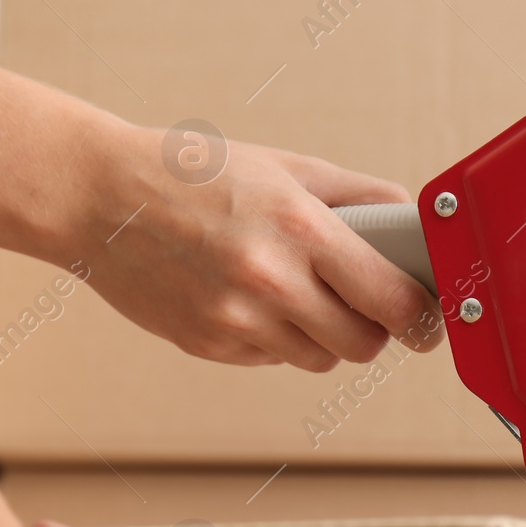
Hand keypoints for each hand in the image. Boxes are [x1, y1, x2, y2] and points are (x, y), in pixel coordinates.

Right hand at [78, 125, 442, 372]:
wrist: (98, 198)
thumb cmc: (196, 174)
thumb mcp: (287, 168)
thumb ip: (360, 199)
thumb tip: (416, 229)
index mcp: (301, 228)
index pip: (394, 301)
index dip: (420, 315)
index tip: (427, 314)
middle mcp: (271, 280)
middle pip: (364, 344)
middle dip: (375, 328)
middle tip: (366, 302)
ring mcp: (236, 321)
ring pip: (320, 358)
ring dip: (325, 335)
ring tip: (298, 290)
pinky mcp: (208, 346)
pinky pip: (272, 358)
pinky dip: (276, 337)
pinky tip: (250, 296)